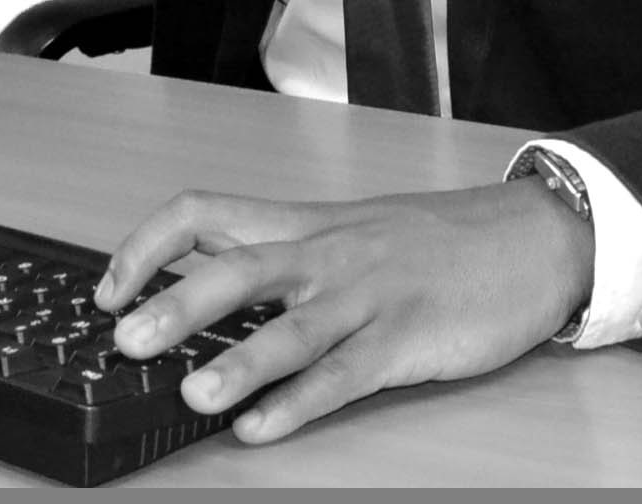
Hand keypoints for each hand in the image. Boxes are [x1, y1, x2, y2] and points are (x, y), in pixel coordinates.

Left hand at [93, 180, 592, 443]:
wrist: (535, 236)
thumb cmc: (442, 241)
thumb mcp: (353, 232)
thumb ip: (286, 256)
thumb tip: (206, 290)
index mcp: (307, 226)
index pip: (206, 213)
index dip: (147, 247)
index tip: (107, 289)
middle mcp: (329, 255)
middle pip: (240, 268)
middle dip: (177, 303)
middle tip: (126, 340)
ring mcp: (370, 297)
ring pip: (293, 326)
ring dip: (237, 361)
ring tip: (192, 393)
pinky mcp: (408, 338)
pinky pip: (346, 373)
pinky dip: (301, 402)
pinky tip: (264, 428)